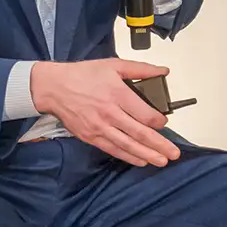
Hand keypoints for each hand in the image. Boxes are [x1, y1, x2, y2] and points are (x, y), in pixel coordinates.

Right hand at [31, 58, 179, 166]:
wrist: (54, 88)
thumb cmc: (82, 75)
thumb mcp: (113, 65)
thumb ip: (140, 69)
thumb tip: (163, 71)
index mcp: (117, 94)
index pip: (144, 113)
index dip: (158, 121)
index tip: (164, 123)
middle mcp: (110, 113)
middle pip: (139, 133)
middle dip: (159, 145)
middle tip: (173, 153)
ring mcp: (100, 127)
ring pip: (127, 145)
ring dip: (146, 154)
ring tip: (161, 161)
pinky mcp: (91, 136)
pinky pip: (113, 149)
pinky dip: (128, 156)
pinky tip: (140, 160)